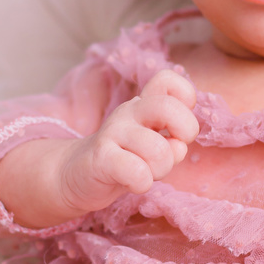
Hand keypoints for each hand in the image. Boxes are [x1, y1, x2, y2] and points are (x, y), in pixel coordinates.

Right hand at [56, 69, 197, 213]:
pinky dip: (143, 183)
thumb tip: (179, 146)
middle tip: (172, 150)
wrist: (77, 176)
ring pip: (159, 149)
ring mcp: (113, 132)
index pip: (168, 80)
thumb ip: (173, 141)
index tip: (179, 126)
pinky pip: (137, 171)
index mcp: (144, 104)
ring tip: (148, 173)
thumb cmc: (124, 160)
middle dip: (185, 132)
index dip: (186, 99)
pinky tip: (134, 183)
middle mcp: (129, 111)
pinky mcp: (102, 157)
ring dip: (161, 169)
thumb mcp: (153, 146)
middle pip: (168, 107)